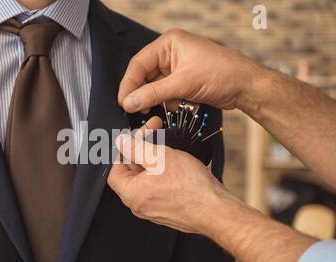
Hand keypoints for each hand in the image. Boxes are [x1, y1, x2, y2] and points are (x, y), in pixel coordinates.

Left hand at [108, 130, 232, 234]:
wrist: (216, 210)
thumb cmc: (189, 187)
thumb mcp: (158, 157)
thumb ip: (135, 148)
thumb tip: (120, 142)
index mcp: (130, 193)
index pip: (114, 169)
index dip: (122, 150)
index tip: (132, 137)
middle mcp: (139, 204)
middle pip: (132, 172)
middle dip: (141, 148)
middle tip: (153, 131)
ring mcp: (154, 208)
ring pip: (147, 177)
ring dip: (154, 157)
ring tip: (166, 142)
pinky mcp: (169, 209)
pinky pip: (159, 186)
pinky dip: (163, 170)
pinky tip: (175, 158)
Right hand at [118, 28, 266, 112]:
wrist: (246, 86)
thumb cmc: (222, 74)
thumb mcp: (183, 84)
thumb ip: (153, 94)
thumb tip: (128, 102)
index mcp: (169, 44)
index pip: (139, 64)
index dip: (129, 84)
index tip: (123, 102)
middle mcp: (170, 53)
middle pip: (145, 76)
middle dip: (145, 93)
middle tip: (139, 109)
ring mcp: (176, 67)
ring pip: (154, 86)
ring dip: (160, 99)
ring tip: (176, 102)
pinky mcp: (182, 79)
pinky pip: (165, 92)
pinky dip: (170, 101)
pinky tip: (183, 102)